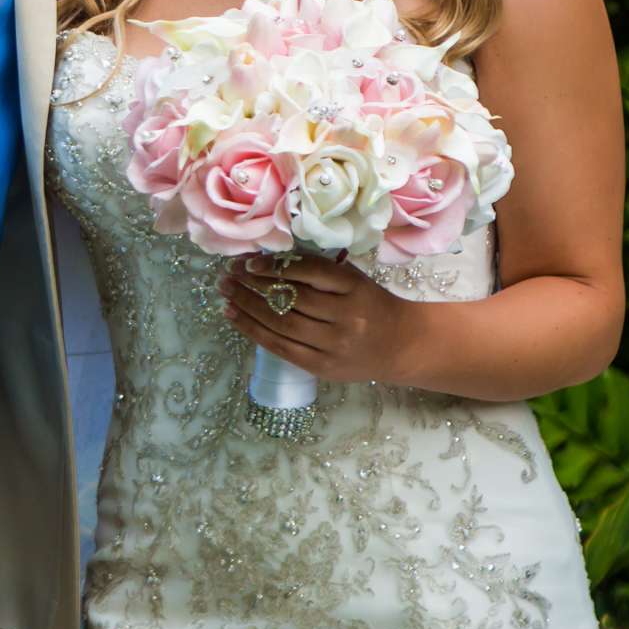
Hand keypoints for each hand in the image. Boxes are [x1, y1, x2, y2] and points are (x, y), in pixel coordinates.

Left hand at [218, 255, 420, 385]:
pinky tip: (235, 317)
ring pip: (282, 324)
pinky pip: (281, 348)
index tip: (249, 262)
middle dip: (253, 286)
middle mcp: (345, 317)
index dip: (276, 267)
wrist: (402, 345)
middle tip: (228, 275)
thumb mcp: (353, 280)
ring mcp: (334, 345)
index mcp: (354, 287)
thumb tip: (264, 262)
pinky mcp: (323, 367)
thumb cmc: (370, 304)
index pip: (310, 273)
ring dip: (247, 307)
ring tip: (226, 293)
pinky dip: (254, 332)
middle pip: (291, 300)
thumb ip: (317, 272)